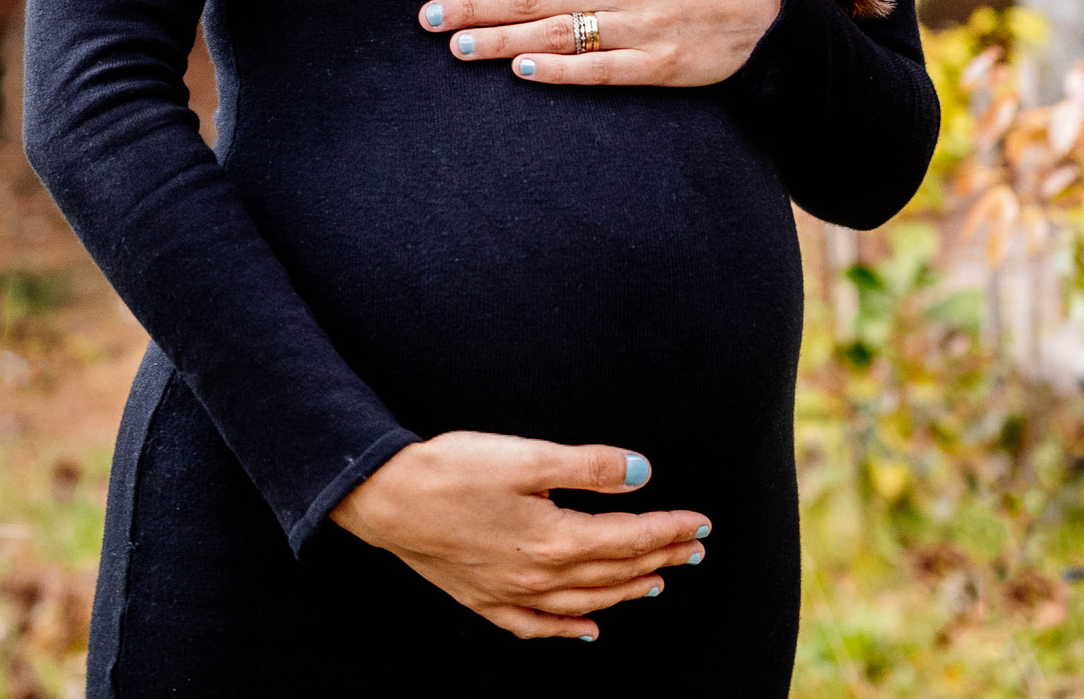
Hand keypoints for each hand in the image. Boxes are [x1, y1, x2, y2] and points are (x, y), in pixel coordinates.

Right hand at [330, 431, 709, 640]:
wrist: (385, 498)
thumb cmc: (454, 469)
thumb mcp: (526, 456)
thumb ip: (588, 466)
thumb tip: (643, 473)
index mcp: (554, 538)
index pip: (629, 538)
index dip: (669, 529)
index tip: (703, 523)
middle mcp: (539, 576)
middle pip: (614, 571)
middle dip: (660, 558)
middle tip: (696, 550)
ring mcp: (511, 594)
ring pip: (585, 602)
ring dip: (626, 591)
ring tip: (658, 582)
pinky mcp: (484, 599)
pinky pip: (539, 626)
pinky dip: (569, 630)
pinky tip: (588, 631)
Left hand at [420, 0, 780, 85]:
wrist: (762, 7)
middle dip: (475, 5)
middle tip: (428, 17)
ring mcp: (637, 26)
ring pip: (557, 33)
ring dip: (502, 41)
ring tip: (458, 46)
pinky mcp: (655, 65)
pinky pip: (600, 69)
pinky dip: (561, 70)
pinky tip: (523, 71)